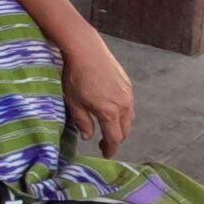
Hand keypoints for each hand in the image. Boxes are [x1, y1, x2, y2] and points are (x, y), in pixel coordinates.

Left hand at [59, 35, 133, 155]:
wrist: (86, 49)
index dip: (111, 148)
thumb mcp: (74, 102)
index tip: (106, 154)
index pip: (115, 138)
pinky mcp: (127, 83)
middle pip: (125, 129)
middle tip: (105, 143)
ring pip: (129, 117)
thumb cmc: (76, 75)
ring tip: (108, 128)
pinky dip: (122, 112)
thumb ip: (83, 122)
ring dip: (120, 125)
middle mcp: (124, 104)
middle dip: (116, 138)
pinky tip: (111, 109)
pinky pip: (128, 104)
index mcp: (110, 112)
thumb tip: (88, 136)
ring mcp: (128, 93)